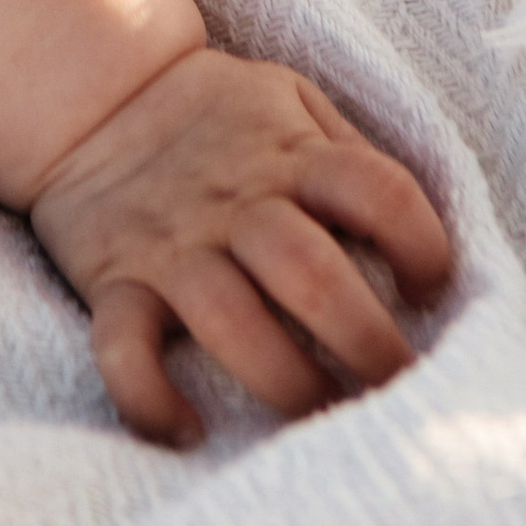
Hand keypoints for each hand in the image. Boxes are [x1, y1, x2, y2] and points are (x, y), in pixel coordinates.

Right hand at [27, 47, 453, 446]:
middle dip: (365, 341)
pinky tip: (188, 431)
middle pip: (311, 273)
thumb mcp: (292, 100)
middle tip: (396, 385)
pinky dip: (150, 399)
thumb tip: (413, 232)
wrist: (97, 94)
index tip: (429, 290)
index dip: (423, 244)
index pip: (379, 192)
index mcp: (292, 155)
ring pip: (231, 321)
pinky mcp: (115, 283)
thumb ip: (347, 154)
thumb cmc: (218, 113)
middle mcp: (238, 203)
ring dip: (286, 381)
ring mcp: (173, 246)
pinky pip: (123, 350)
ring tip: (323, 417)